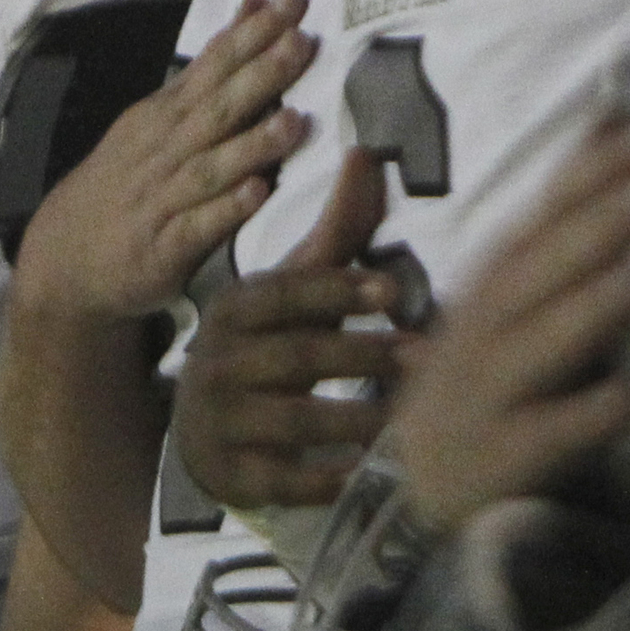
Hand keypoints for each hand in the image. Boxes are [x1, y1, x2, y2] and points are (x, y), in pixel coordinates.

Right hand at [9, 0, 316, 327]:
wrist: (64, 259)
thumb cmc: (125, 185)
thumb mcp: (156, 121)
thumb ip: (209, 72)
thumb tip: (252, 8)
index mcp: (166, 116)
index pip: (213, 65)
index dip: (252, 33)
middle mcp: (164, 150)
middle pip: (217, 107)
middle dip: (260, 74)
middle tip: (301, 40)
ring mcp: (162, 200)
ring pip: (211, 166)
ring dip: (251, 144)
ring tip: (294, 122)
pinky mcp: (163, 249)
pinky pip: (197, 227)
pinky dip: (225, 210)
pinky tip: (256, 195)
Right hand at [171, 150, 400, 512]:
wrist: (203, 432)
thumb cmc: (269, 347)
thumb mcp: (294, 292)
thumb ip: (336, 232)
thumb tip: (366, 151)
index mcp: (235, 310)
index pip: (285, 294)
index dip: (338, 290)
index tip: (393, 293)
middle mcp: (219, 362)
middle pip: (296, 356)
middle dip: (363, 357)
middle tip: (426, 358)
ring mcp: (221, 421)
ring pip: (293, 419)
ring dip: (355, 419)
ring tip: (410, 421)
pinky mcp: (232, 474)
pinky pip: (282, 479)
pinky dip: (323, 479)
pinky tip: (364, 475)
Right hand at [391, 118, 629, 524]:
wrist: (416, 497)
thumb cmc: (485, 387)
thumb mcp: (510, 310)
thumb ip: (561, 241)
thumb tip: (622, 150)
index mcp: (493, 289)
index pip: (541, 218)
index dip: (586, 174)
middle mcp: (481, 334)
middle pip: (535, 274)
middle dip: (592, 227)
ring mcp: (483, 397)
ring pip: (532, 349)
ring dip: (585, 312)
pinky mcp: (496, 463)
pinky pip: (540, 438)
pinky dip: (580, 416)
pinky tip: (627, 395)